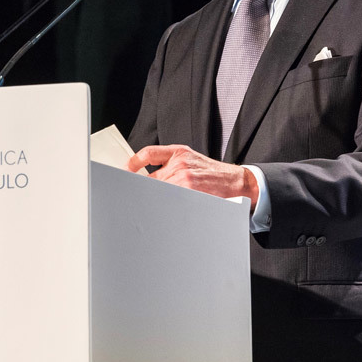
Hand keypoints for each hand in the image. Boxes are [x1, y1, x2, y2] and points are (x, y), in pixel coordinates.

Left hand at [128, 144, 258, 202]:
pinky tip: (165, 209)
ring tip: (149, 207)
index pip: (149, 153)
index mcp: (179, 152)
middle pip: (150, 177)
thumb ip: (170, 163)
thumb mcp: (191, 159)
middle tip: (133, 196)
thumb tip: (144, 175)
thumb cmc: (212, 173)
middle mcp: (180, 163)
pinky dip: (165, 205)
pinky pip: (169, 200)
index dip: (134, 162)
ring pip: (158, 190)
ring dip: (153, 199)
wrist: (235, 182)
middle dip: (142, 188)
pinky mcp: (190, 191)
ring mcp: (184, 178)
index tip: (125, 170)